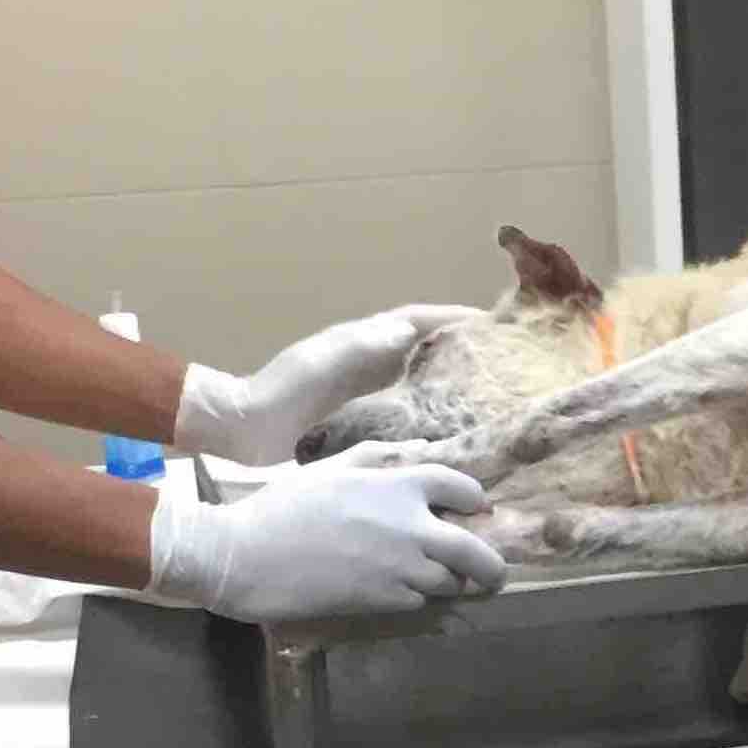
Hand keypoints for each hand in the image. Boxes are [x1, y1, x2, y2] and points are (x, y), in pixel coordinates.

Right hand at [147, 446, 508, 621]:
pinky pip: (421, 602)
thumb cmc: (282, 506)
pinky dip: (420, 598)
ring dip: (451, 582)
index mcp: (398, 485)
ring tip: (443, 582)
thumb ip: (377, 459)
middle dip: (491, 565)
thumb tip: (418, 449)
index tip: (479, 511)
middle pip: (475, 550)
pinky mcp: (385, 600)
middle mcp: (411, 526)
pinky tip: (404, 592)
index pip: (462, 488)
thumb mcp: (331, 470)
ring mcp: (402, 567)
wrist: (246, 555)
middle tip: (493, 574)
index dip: (476, 501)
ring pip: (451, 581)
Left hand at [175, 305, 487, 464]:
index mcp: (363, 340)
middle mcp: (370, 360)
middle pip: (425, 346)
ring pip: (419, 377)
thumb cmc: (282, 389)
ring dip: (450, 379)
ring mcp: (366, 390)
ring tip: (488, 392)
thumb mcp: (322, 359)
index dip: (454, 317)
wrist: (245, 428)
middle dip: (461, 346)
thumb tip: (412, 325)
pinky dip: (430, 412)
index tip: (493, 321)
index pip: (418, 319)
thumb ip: (364, 342)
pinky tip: (451, 430)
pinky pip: (406, 410)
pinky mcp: (361, 419)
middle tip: (502, 359)